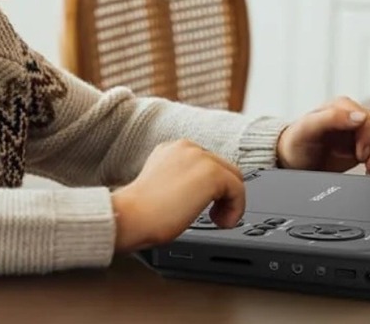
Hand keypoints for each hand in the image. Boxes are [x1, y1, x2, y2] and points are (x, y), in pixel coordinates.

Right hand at [111, 139, 244, 252]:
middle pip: (223, 168)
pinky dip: (235, 209)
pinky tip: (220, 222)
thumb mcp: (163, 187)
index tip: (205, 206)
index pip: (206, 163)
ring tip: (218, 220)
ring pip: (234, 178)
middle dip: (223, 193)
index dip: (211, 188)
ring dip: (230, 202)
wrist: (131, 217)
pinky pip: (238, 190)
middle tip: (214, 215)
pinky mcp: (212, 173)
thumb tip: (196, 194)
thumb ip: (181, 181)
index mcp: (173, 149)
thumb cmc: (139, 212)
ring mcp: (200, 157)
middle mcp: (188, 147)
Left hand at [276, 96, 369, 175]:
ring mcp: (363, 131)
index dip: (368, 139)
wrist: (294, 160)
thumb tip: (360, 116)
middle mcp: (354, 116)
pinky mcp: (367, 145)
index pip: (367, 119)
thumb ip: (331, 118)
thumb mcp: (307, 129)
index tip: (360, 157)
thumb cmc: (296, 143)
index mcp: (341, 107)